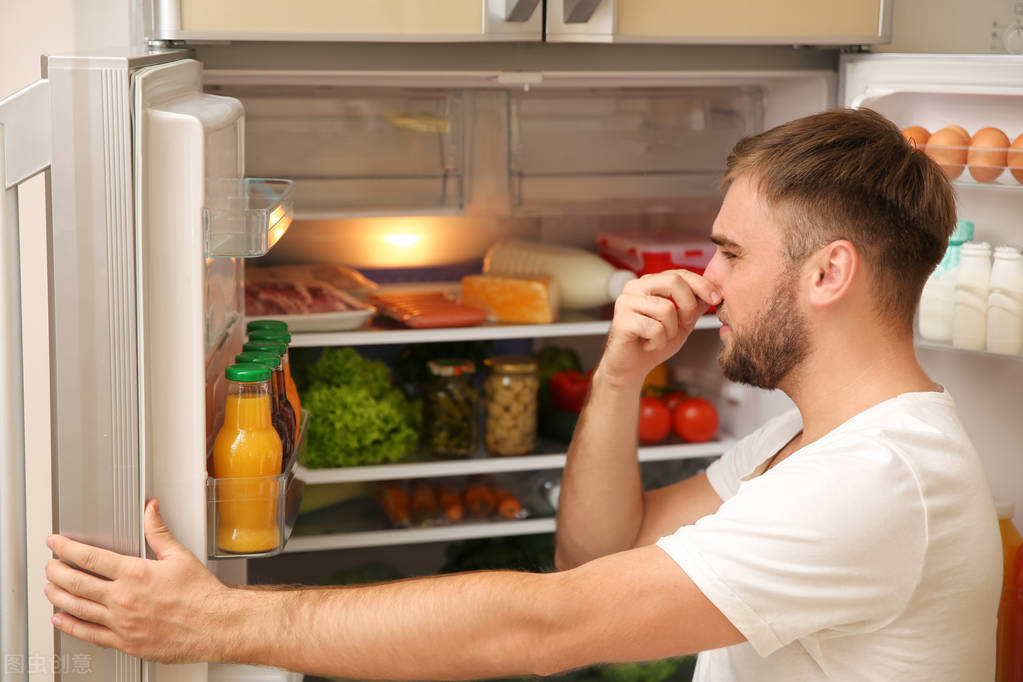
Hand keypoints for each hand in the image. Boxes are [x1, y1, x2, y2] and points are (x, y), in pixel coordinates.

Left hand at [44, 499, 229, 662]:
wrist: (214, 626)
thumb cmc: (201, 595)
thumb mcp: (180, 556)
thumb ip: (159, 531)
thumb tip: (151, 510)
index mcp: (136, 574)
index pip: (90, 557)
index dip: (67, 548)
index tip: (56, 544)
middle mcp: (124, 598)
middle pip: (76, 583)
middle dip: (56, 571)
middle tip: (49, 565)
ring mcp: (121, 623)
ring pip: (77, 608)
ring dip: (58, 596)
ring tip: (50, 588)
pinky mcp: (125, 642)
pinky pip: (89, 634)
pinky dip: (70, 625)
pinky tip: (62, 619)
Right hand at [597, 270, 721, 390]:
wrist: (630, 368)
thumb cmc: (653, 344)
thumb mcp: (681, 323)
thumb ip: (694, 307)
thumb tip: (714, 293)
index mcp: (649, 283)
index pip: (679, 274)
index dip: (701, 284)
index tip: (716, 298)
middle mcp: (635, 287)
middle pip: (673, 281)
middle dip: (688, 305)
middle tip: (687, 322)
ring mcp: (626, 303)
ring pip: (666, 308)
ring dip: (671, 330)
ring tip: (660, 338)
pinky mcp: (621, 321)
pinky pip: (654, 329)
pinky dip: (658, 342)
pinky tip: (648, 345)